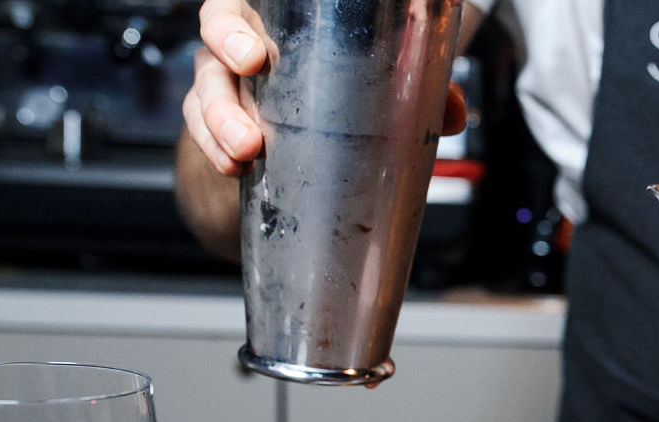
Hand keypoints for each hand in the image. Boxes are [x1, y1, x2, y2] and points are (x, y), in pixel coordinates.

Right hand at [181, 0, 466, 176]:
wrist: (318, 129)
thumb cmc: (344, 81)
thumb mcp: (381, 78)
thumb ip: (419, 88)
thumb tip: (454, 114)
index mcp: (280, 15)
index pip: (245, 5)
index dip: (237, 24)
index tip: (254, 51)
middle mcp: (245, 41)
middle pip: (215, 37)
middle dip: (226, 64)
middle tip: (251, 86)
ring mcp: (228, 82)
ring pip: (205, 90)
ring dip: (219, 122)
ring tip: (245, 151)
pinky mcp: (221, 123)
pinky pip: (205, 132)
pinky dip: (215, 151)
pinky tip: (234, 169)